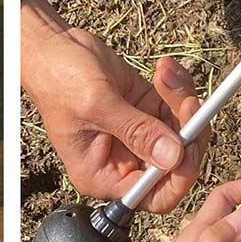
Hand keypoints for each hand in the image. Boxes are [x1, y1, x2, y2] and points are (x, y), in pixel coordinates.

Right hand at [22, 0, 205, 211]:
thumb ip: (136, 131)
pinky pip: (177, 107)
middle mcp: (124, 160)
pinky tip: (165, 69)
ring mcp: (139, 134)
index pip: (154, 195)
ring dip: (182, 101)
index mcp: (104, 175)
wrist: (52, 46)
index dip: (178, 176)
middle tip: (188, 103)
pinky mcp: (147, 109)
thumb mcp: (96, 106)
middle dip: (187, 131)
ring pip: (183, 132)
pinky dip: (179, 87)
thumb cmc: (58, 79)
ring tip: (166, 74)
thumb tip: (173, 157)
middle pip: (177, 163)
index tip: (186, 145)